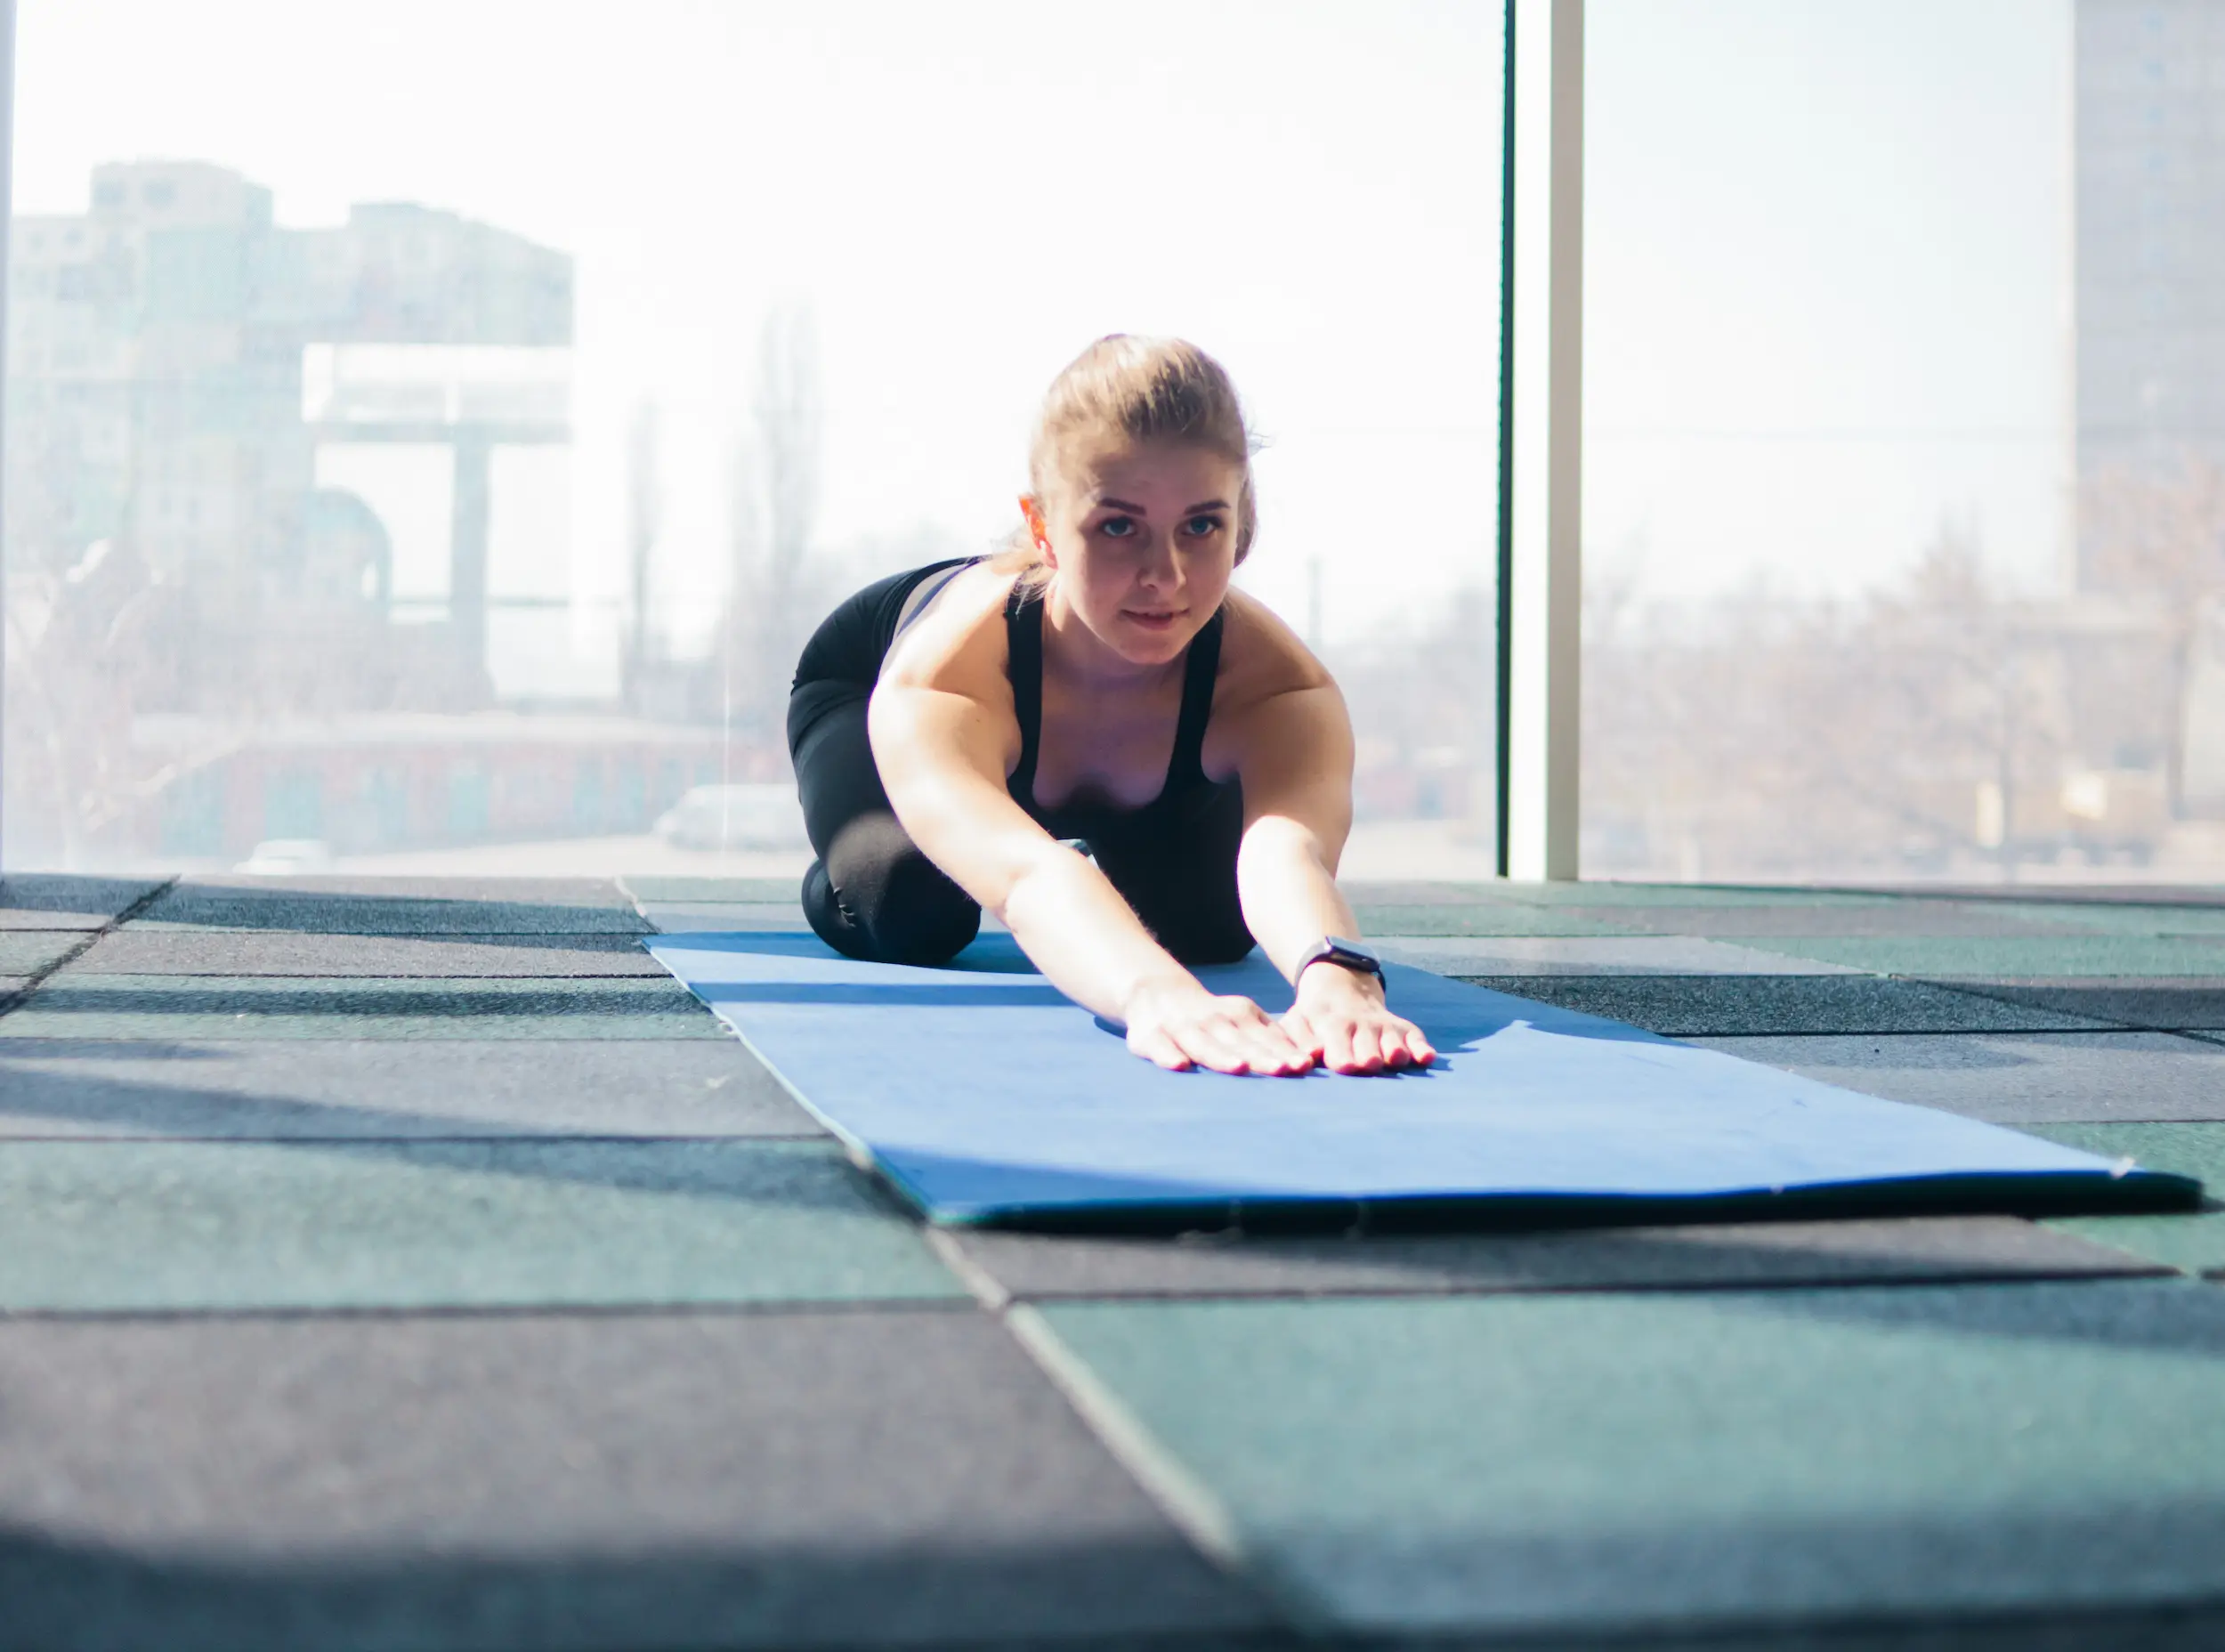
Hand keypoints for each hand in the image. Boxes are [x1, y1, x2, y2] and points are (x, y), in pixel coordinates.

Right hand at [1122, 980, 1316, 1075]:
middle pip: (1238, 1042)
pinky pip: (1158, 1046)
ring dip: (1221, 1056)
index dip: (1283, 1051)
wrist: (1153, 992)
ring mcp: (1180, 1028)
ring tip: (1239, 1067)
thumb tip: (1306, 1059)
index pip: (1263, 1037)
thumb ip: (1268, 1036)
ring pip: (1202, 1044)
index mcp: (1236, 1015)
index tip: (1303, 1065)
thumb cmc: (1209, 1018)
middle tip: (1283, 1070)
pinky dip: (1167, 1055)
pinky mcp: (1149, 1036)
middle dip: (1260, 1056)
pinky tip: (1178, 1065)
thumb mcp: (1240, 1018)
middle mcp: (1210, 1020)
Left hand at [1282, 965, 1435, 1074]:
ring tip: (1393, 1059)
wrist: (1340, 985)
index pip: (1340, 1044)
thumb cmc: (1314, 1016)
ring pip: (1395, 1046)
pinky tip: (1425, 1058)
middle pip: (1371, 1051)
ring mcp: (1385, 1027)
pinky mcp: (1405, 1030)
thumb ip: (1297, 1041)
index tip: (1344, 1066)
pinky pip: (1417, 1040)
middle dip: (1370, 1060)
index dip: (1343, 1057)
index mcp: (1334, 1025)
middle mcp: (1363, 1026)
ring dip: (1395, 1054)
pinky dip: (1422, 1049)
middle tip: (1368, 1066)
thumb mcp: (1296, 1021)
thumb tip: (1309, 1058)